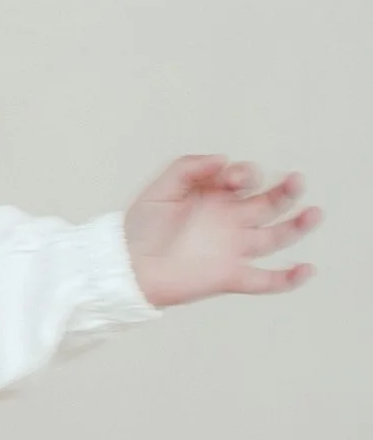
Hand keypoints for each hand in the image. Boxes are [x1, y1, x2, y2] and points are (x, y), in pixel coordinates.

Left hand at [122, 157, 320, 308]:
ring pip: (276, 236)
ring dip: (298, 225)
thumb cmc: (139, 229)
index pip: (245, 179)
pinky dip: (288, 278)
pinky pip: (266, 280)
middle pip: (270, 202)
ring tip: (314, 213)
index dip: (245, 174)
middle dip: (285, 190)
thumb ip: (189, 167)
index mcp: (216, 196)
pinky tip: (305, 269)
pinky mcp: (230, 276)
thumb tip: (223, 158)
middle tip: (296, 180)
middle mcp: (230, 220)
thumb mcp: (160, 188)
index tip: (232, 180)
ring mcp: (233, 248)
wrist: (126, 268)